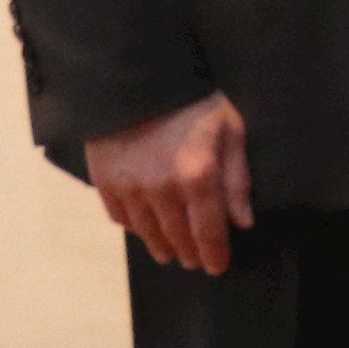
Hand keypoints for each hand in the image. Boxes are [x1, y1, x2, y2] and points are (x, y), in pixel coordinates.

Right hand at [85, 92, 250, 275]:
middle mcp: (162, 190)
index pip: (208, 232)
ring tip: (170, 253)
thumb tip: (243, 222)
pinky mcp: (105, 182)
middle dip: (189, 254)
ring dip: (161, 246)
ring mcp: (129, 188)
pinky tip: (144, 229)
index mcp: (198, 177)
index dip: (214, 254)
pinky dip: (135, 227)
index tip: (218, 267)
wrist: (138, 80)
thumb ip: (237, 180)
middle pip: (177, 237)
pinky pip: (120, 217)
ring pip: (148, 232)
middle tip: (196, 263)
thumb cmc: (194, 104)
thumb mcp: (230, 132)